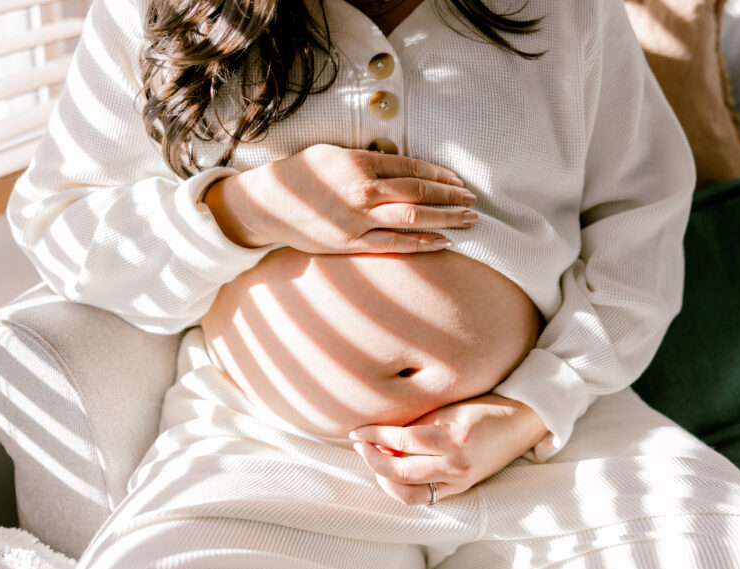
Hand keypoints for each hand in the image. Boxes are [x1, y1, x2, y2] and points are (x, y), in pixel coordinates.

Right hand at [204, 144, 477, 250]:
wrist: (266, 205)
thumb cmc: (301, 175)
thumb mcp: (334, 154)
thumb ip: (368, 160)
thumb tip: (402, 167)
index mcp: (359, 164)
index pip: (412, 169)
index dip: (441, 176)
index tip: (460, 182)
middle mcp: (362, 191)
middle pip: (419, 194)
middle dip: (451, 198)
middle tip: (473, 201)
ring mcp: (357, 220)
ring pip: (412, 219)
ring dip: (445, 219)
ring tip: (468, 220)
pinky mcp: (351, 244)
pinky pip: (394, 244)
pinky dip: (421, 243)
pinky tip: (443, 242)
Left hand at [349, 394, 547, 505]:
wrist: (521, 421)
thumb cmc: (484, 405)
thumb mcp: (449, 407)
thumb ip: (416, 423)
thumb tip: (380, 434)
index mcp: (453, 439)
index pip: (402, 442)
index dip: (374, 435)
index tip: (357, 429)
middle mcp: (456, 466)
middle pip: (400, 473)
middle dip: (372, 459)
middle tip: (360, 444)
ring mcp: (460, 482)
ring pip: (408, 494)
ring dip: (385, 479)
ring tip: (376, 459)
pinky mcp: (462, 489)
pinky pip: (424, 496)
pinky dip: (403, 487)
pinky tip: (395, 471)